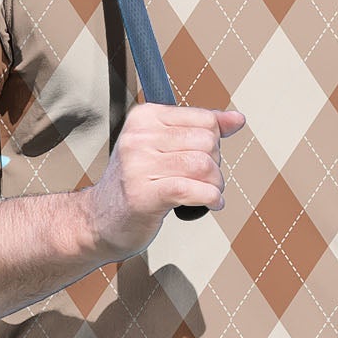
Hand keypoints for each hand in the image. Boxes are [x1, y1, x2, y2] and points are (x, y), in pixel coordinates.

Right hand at [83, 101, 245, 257]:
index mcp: (145, 117)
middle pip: (208, 142)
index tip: (202, 159)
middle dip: (215, 165)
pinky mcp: (143, 195)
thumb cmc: (137, 183)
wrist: (100, 219)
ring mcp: (138, 165)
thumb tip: (237, 119)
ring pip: (204, 166)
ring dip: (215, 185)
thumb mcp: (165, 147)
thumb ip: (200, 130)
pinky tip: (211, 204)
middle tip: (203, 180)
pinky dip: (210, 198)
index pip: (205, 120)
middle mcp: (138, 137)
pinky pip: (192, 190)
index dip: (215, 143)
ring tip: (208, 193)